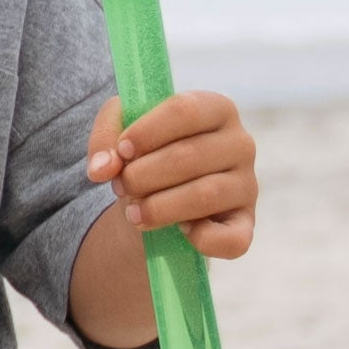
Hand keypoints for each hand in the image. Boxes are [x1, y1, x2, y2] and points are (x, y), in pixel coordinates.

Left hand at [87, 89, 256, 260]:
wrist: (158, 195)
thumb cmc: (147, 152)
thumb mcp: (122, 130)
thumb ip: (105, 136)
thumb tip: (101, 169)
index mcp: (216, 109)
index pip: (185, 110)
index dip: (146, 132)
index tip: (122, 151)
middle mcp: (240, 144)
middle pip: (189, 156)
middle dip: (141, 175)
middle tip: (120, 186)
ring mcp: (247, 186)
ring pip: (205, 195)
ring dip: (157, 207)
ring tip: (133, 213)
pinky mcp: (245, 225)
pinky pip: (232, 239)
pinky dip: (201, 239)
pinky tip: (179, 231)